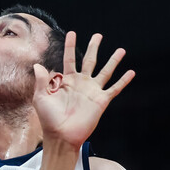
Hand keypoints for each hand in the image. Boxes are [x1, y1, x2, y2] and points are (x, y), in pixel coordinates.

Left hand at [32, 32, 133, 147]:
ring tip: (121, 50)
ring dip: (113, 61)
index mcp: (66, 81)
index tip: (72, 33)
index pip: (69, 59)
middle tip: (98, 35)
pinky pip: (114, 88)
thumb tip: (38, 65)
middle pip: (89, 60)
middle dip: (94, 47)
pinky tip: (131, 72)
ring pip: (105, 71)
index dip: (70, 46)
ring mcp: (92, 91)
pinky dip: (123, 81)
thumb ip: (41, 81)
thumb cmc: (49, 119)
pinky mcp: (101, 101)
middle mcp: (81, 83)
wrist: (62, 136)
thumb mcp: (40, 98)